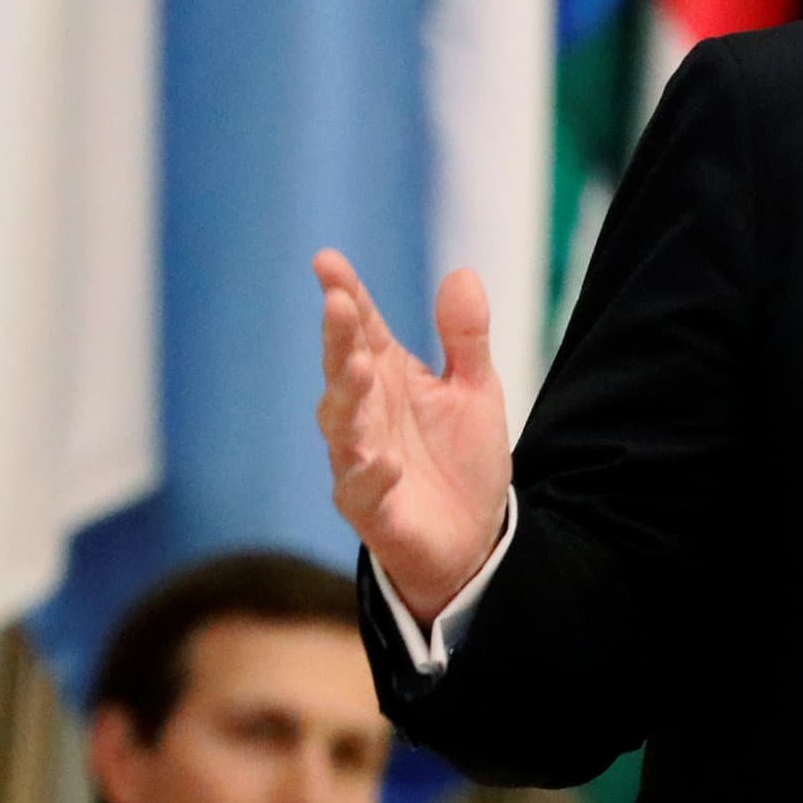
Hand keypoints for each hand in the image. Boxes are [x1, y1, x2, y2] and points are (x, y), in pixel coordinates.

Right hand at [313, 254, 510, 617]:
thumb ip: (466, 338)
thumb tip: (462, 274)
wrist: (474, 541)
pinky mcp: (371, 509)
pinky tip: (384, 459)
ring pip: (341, 425)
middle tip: (336, 303)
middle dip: (338, 337)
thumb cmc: (461, 460)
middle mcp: (365, 414)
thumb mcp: (475, 390)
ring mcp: (361, 461)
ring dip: (346, 395)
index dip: (345, 294)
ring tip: (358, 365)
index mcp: (387, 378)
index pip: (361, 328)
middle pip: (343, 369)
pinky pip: (361, 490)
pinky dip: (369, 474)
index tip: (327, 261)